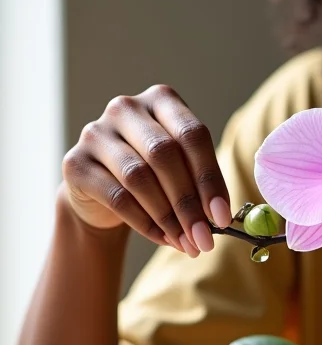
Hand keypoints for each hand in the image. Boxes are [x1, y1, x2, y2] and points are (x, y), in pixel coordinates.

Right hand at [62, 85, 232, 256]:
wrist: (101, 190)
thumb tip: (221, 217)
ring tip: (187, 244)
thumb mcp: (182, 170)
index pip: (192, 135)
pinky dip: (145, 223)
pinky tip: (164, 239)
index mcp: (162, 100)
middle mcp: (126, 109)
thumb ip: (201, 184)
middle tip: (205, 239)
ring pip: (139, 177)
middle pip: (165, 155)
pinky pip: (117, 197)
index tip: (223, 217)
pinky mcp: (75, 162)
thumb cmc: (155, 176)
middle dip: (189, 204)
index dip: (210, 179)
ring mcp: (96, 132)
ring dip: (168, 218)